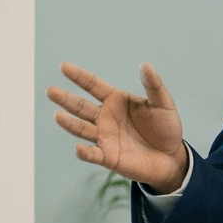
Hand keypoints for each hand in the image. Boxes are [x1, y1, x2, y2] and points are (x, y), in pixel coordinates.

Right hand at [49, 62, 187, 188]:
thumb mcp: (163, 104)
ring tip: (57, 115)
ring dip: (69, 123)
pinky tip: (79, 148)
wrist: (172, 158)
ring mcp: (104, 137)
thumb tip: (145, 64)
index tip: (63, 66)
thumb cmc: (167, 128)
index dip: (78, 76)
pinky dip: (84, 152)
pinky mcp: (108, 157)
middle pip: (81, 106)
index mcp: (116, 100)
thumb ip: (154, 85)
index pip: (93, 85)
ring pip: (81, 129)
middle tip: (50, 90)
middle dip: (65, 99)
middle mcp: (105, 117)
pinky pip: (92, 154)